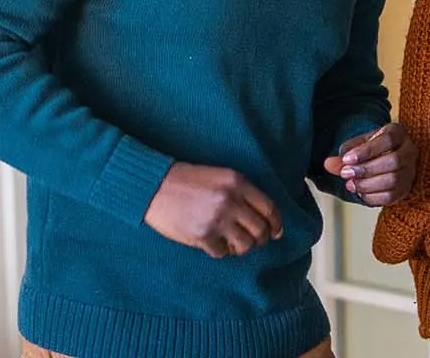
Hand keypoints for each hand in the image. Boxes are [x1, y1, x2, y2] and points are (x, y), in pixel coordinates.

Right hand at [144, 163, 281, 257]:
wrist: (153, 186)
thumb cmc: (186, 180)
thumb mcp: (219, 176)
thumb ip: (242, 193)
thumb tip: (264, 218)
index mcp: (237, 182)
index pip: (269, 208)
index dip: (276, 224)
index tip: (276, 232)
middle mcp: (231, 201)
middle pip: (260, 230)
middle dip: (260, 239)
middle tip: (253, 240)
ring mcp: (217, 219)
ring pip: (245, 245)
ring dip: (241, 247)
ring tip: (232, 242)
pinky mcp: (202, 236)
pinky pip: (223, 252)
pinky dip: (221, 250)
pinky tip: (213, 242)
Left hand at [320, 124, 416, 205]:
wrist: (385, 159)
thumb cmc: (372, 149)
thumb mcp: (358, 145)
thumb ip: (345, 153)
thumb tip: (329, 164)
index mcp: (398, 133)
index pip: (388, 140)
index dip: (367, 151)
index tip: (347, 159)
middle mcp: (409, 151)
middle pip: (393, 161)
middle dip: (366, 169)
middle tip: (345, 173)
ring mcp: (410, 171)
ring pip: (393, 180)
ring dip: (367, 184)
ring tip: (350, 184)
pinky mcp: (405, 189)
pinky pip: (391, 197)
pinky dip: (372, 196)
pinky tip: (360, 192)